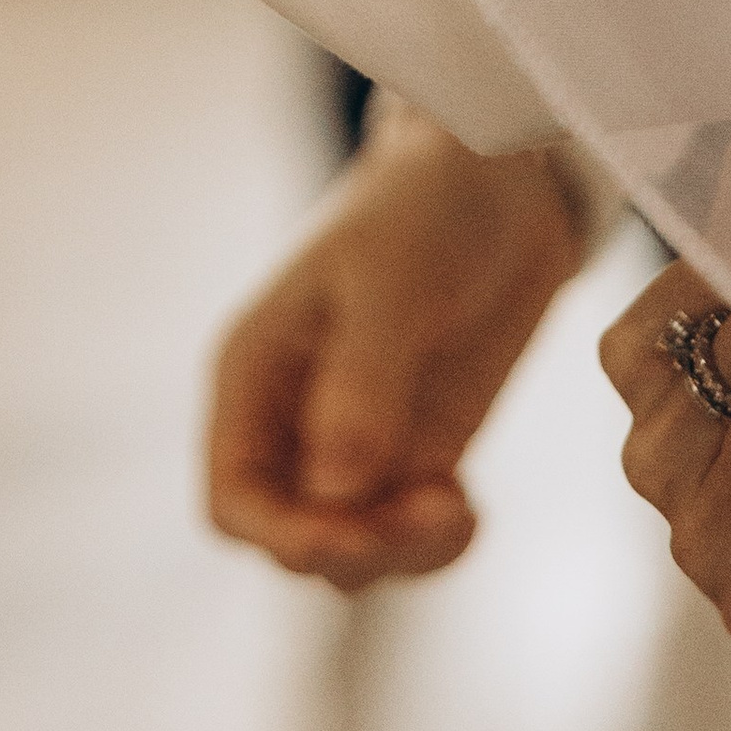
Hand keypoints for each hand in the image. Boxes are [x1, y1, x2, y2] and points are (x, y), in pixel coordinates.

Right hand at [207, 98, 585, 590]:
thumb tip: (335, 496)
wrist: (497, 177)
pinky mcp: (418, 447)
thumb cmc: (422, 207)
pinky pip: (410, 531)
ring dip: (404, 553)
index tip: (349, 533)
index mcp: (255, 374)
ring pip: (357, 549)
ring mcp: (358, 440)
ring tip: (461, 509)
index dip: (279, 536)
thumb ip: (362, 386)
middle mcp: (296, 419)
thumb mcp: (390, 284)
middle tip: (431, 513)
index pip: (233, 497)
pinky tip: (472, 506)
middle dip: (355, 550)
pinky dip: (439, 541)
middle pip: (294, 538)